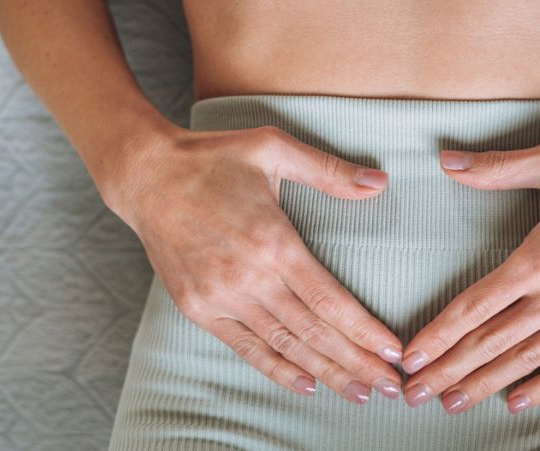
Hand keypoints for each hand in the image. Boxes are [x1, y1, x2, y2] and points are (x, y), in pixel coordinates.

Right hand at [101, 124, 405, 403]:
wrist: (146, 175)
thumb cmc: (213, 157)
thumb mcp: (273, 147)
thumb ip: (328, 170)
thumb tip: (380, 181)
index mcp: (273, 241)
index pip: (329, 300)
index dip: (364, 330)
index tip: (393, 350)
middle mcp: (248, 277)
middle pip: (312, 332)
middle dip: (356, 362)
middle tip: (391, 386)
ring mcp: (220, 297)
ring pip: (283, 345)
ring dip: (325, 373)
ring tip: (359, 392)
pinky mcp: (197, 307)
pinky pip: (244, 347)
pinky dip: (276, 369)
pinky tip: (306, 384)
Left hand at [398, 135, 539, 413]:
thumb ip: (500, 167)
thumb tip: (448, 161)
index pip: (476, 305)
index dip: (439, 334)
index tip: (410, 357)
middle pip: (491, 342)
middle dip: (448, 371)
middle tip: (411, 395)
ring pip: (525, 360)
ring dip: (484, 384)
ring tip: (450, 404)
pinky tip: (514, 402)